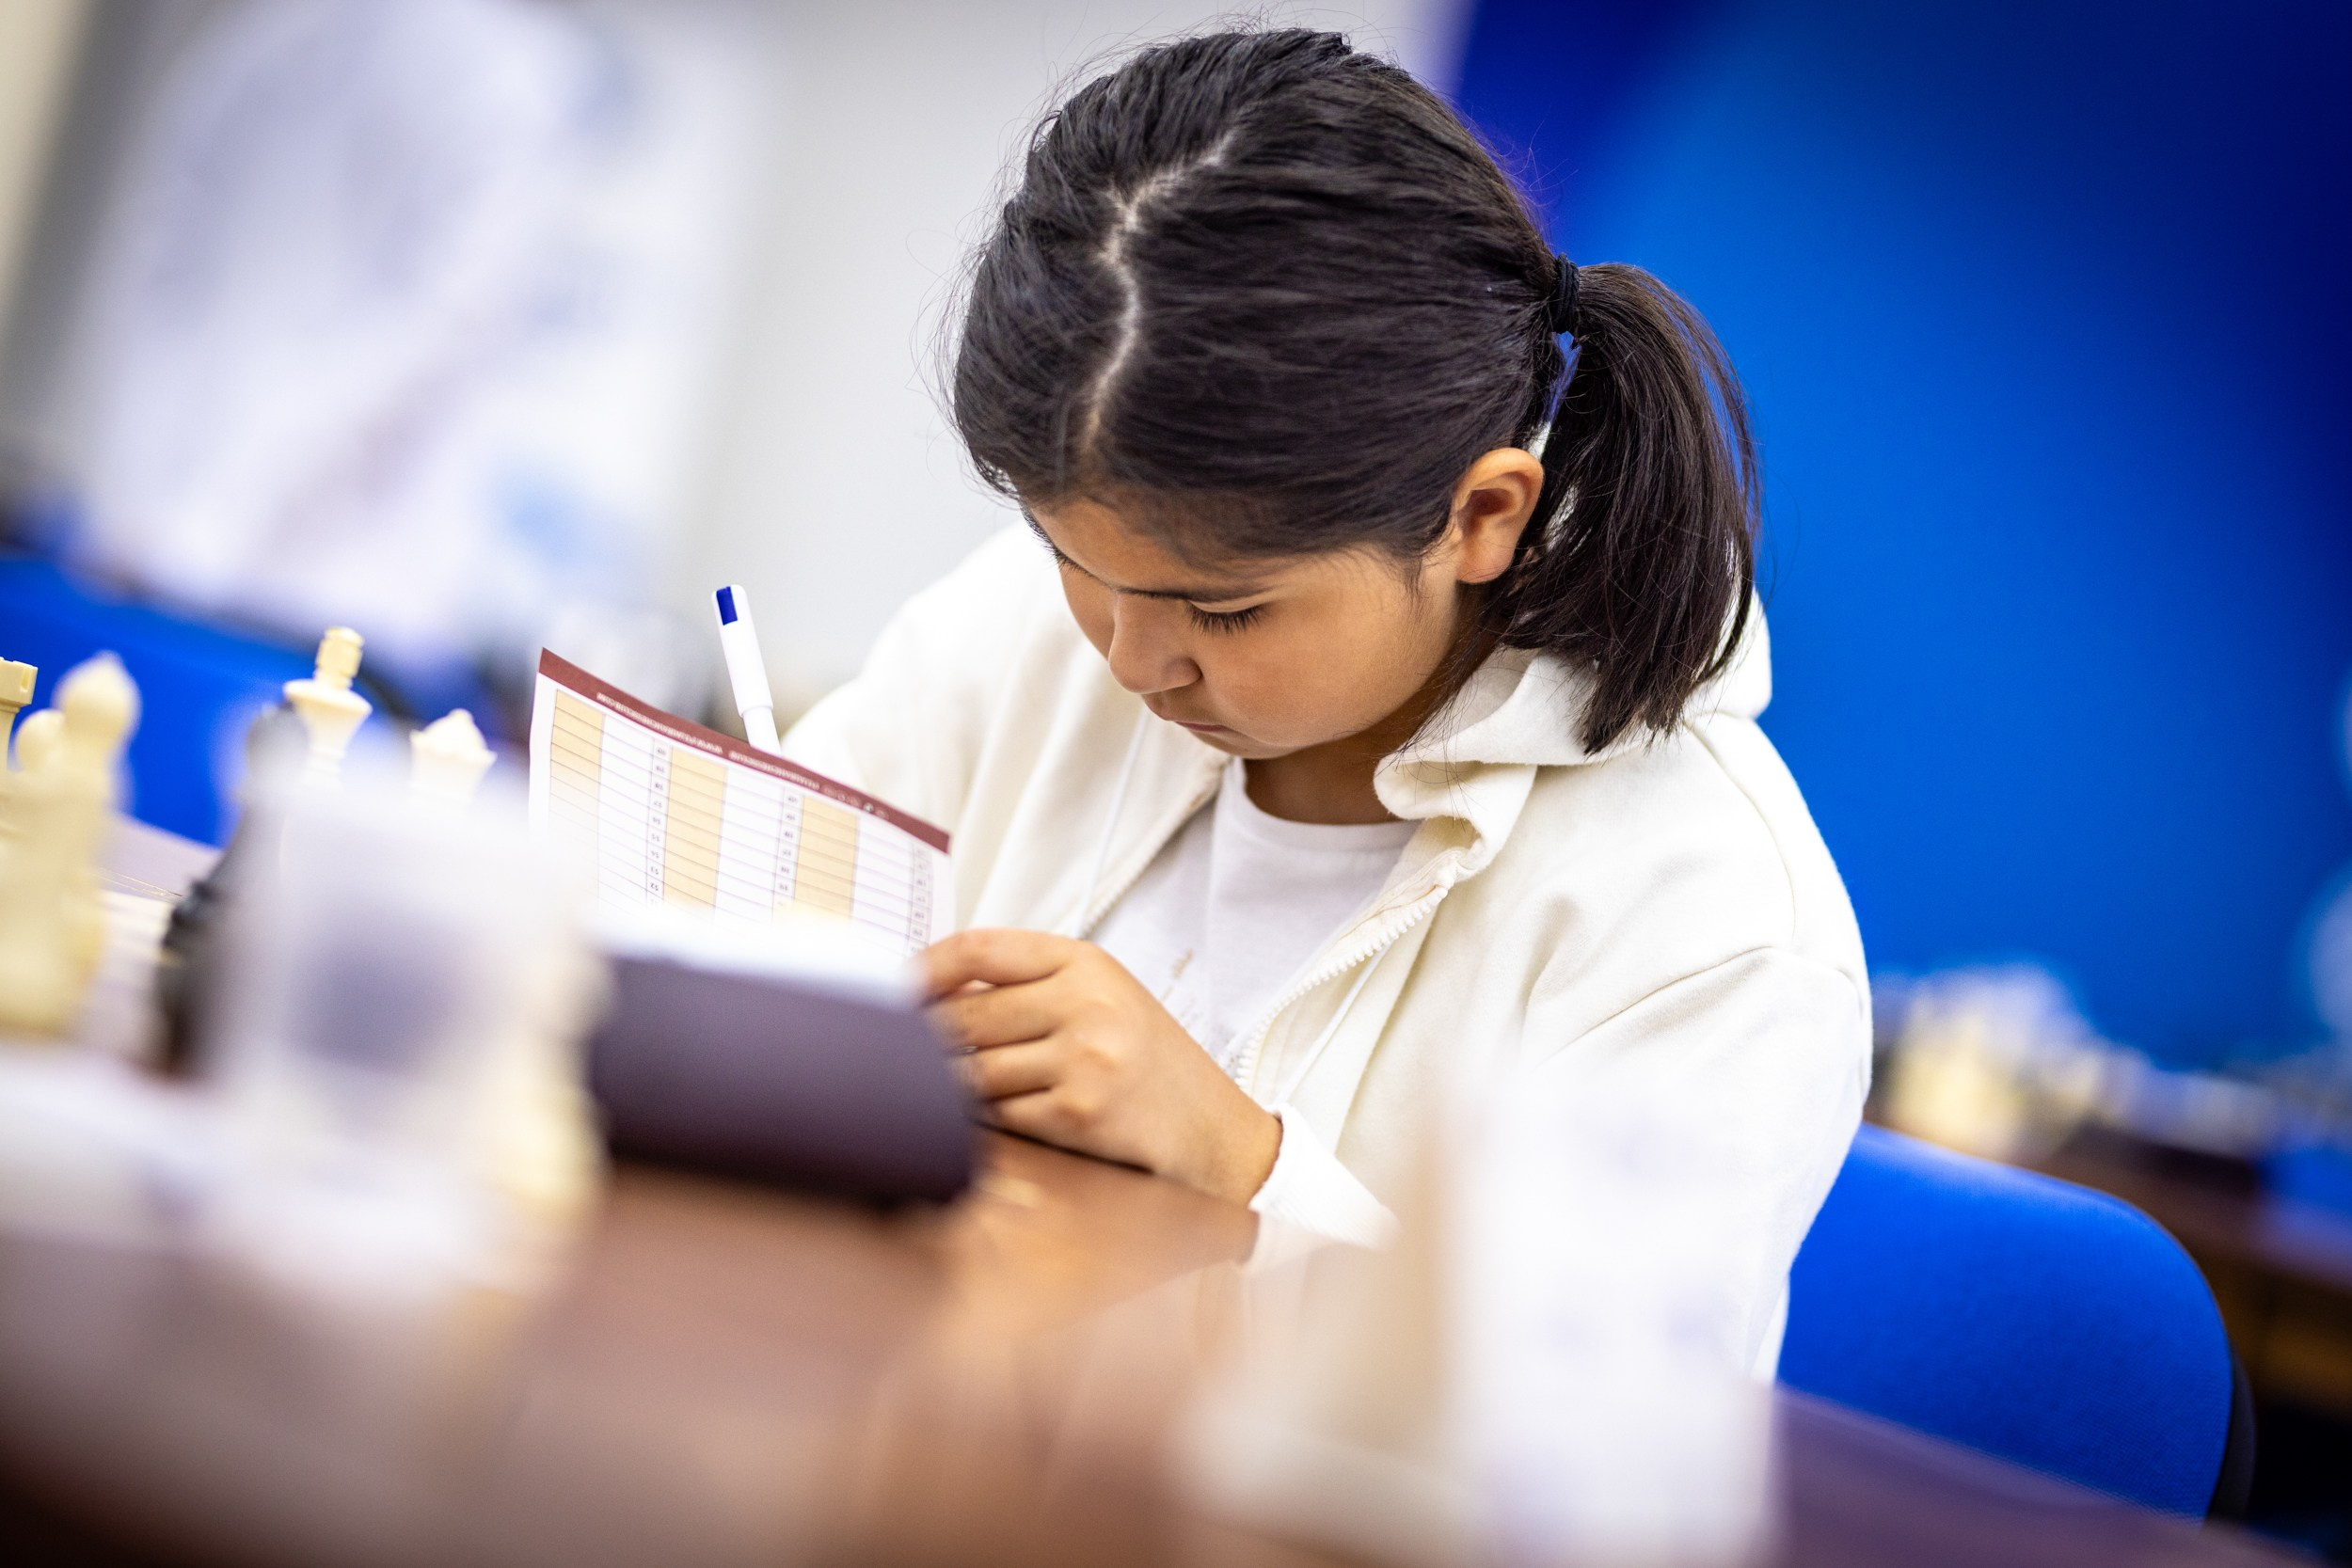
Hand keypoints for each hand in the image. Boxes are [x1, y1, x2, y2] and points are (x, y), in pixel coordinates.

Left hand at [920, 928, 1280, 1203]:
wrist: (1215, 1134)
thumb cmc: (1150, 1065)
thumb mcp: (1104, 999)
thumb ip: (1030, 987)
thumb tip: (929, 992)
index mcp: (1087, 962)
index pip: (979, 949)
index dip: (923, 968)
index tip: (894, 990)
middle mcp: (1087, 1002)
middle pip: (965, 1015)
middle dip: (926, 1040)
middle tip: (903, 1055)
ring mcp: (1084, 1058)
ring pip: (973, 1070)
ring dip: (953, 1085)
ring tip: (950, 1091)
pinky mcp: (1077, 1113)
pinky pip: (998, 1114)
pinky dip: (985, 1119)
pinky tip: (992, 1119)